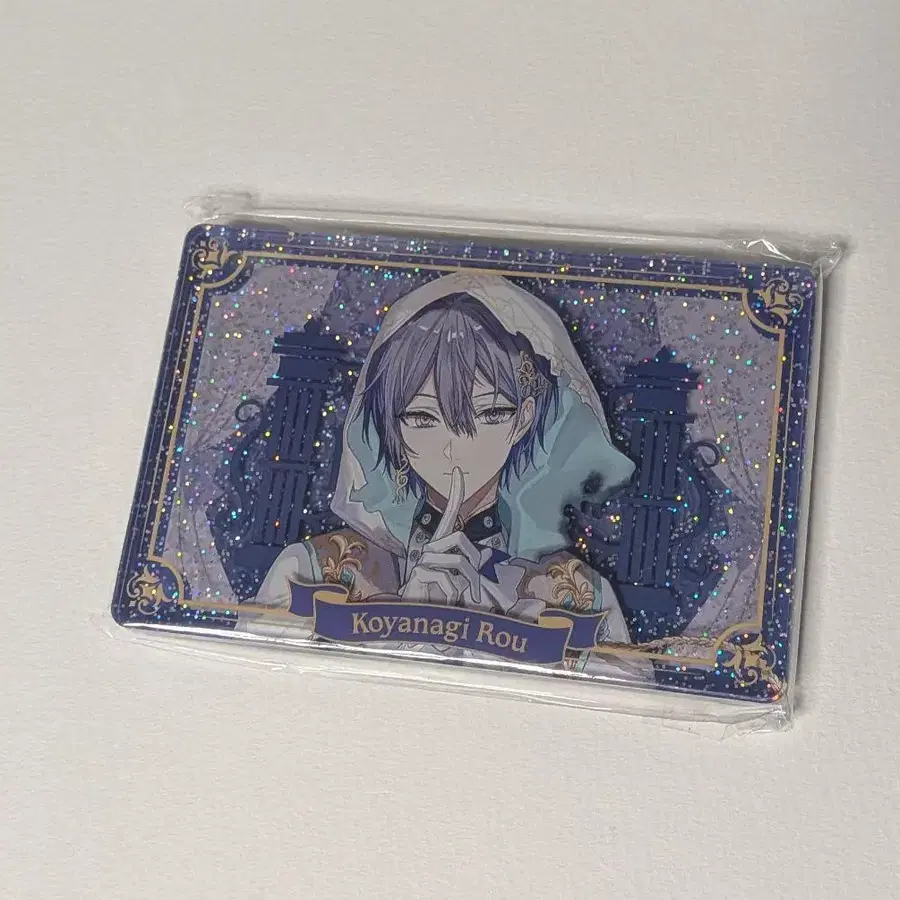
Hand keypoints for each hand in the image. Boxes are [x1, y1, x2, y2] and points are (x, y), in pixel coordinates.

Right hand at [400, 467, 483, 606]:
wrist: (414, 620)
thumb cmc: (437, 600)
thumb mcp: (457, 583)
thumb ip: (469, 572)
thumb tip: (485, 561)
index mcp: (440, 546)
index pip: (449, 515)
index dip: (454, 493)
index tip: (457, 471)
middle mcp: (429, 547)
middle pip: (462, 539)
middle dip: (474, 565)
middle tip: (476, 590)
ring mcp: (422, 559)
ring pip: (460, 563)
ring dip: (468, 586)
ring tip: (461, 601)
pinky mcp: (418, 572)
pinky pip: (449, 580)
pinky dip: (454, 596)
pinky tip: (446, 603)